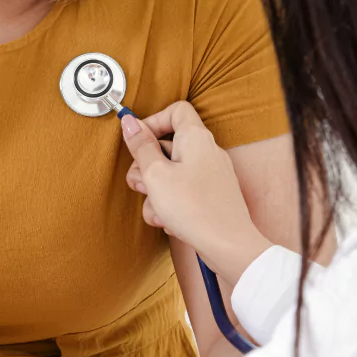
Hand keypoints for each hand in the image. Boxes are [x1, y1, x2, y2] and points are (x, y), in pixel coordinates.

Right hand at [121, 102, 271, 284]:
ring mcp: (208, 174)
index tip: (137, 141)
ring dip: (155, 191)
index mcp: (195, 138)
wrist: (227, 246)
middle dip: (146, 166)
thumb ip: (141, 146)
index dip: (152, 121)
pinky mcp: (208, 195)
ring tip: (157, 207)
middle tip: (142, 183)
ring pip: (169, 172)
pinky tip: (167, 220)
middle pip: (165, 145)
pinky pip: (180, 191)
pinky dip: (169, 204)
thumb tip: (129, 121)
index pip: (175, 111)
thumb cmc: (195, 208)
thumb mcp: (156, 174)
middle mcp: (205, 152)